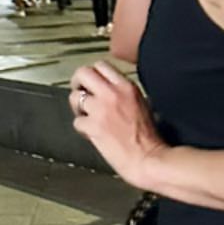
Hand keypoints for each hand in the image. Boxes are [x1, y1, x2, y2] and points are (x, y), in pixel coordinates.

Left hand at [68, 61, 163, 187]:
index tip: (91, 83)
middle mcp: (112, 94)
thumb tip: (109, 92)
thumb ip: (124, 94)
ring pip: (74, 97)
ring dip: (78, 108)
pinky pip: (77, 122)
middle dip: (78, 83)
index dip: (92, 74)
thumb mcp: (143, 104)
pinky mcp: (93, 127)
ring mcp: (101, 110)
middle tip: (80, 93)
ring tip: (87, 117)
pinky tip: (91, 134)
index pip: (101, 65)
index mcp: (127, 87)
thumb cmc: (149, 138)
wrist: (148, 159)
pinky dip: (82, 129)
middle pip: (83, 73)